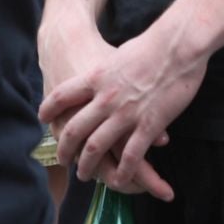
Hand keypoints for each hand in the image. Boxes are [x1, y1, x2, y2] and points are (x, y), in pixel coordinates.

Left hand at [41, 19, 206, 201]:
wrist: (179, 45)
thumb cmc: (156, 44)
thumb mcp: (121, 54)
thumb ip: (112, 67)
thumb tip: (112, 68)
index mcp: (95, 78)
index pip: (61, 97)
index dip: (49, 109)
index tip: (44, 119)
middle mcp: (104, 99)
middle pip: (74, 130)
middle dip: (65, 150)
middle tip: (64, 160)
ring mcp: (125, 114)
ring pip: (96, 148)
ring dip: (87, 166)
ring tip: (85, 175)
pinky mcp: (149, 124)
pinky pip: (131, 155)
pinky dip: (123, 171)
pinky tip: (121, 179)